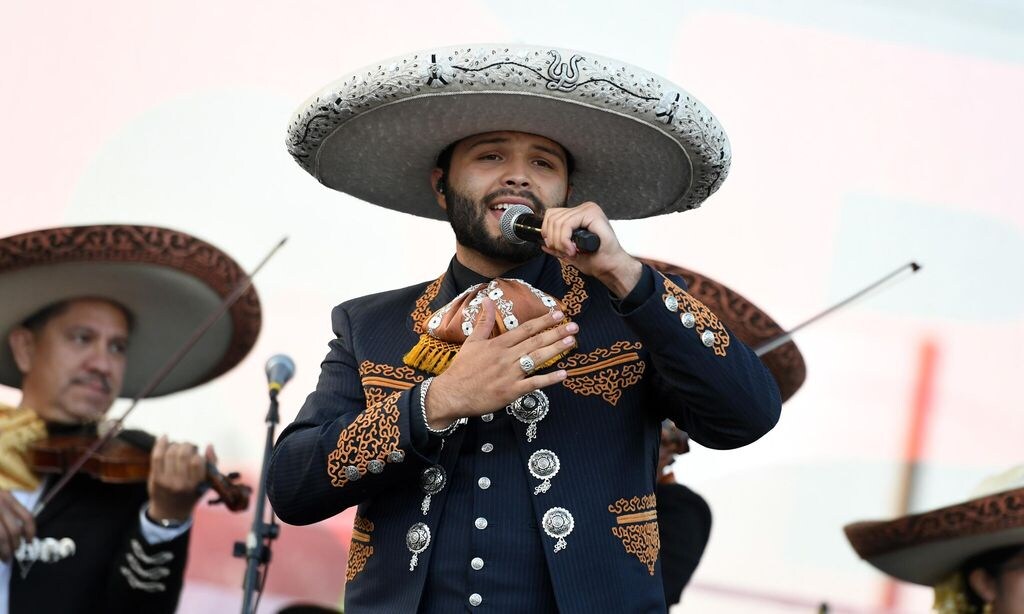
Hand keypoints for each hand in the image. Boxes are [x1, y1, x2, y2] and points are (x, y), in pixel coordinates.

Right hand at [0, 490, 34, 561]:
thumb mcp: (0, 497)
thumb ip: (9, 510)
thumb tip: (22, 533)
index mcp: (7, 498)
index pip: (26, 517)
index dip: (31, 532)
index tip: (30, 542)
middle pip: (14, 530)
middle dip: (15, 545)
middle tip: (14, 554)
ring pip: (1, 537)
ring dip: (5, 550)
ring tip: (5, 557)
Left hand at [147, 436, 215, 522]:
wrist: (170, 512)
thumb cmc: (192, 493)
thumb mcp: (207, 483)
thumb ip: (212, 464)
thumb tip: (209, 445)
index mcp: (196, 485)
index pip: (197, 461)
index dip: (197, 454)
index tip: (196, 455)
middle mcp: (181, 484)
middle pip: (182, 454)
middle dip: (186, 445)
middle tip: (187, 447)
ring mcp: (167, 481)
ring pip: (170, 453)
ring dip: (175, 445)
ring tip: (178, 447)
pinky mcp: (156, 478)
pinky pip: (156, 456)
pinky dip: (160, 444)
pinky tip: (164, 437)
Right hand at [425, 298, 575, 425]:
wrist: (452, 393)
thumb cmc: (462, 368)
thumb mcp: (472, 341)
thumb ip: (483, 321)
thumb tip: (487, 299)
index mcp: (498, 344)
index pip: (525, 329)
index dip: (543, 321)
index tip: (558, 314)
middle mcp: (506, 357)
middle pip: (535, 342)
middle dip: (556, 332)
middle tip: (574, 326)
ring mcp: (510, 374)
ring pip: (537, 359)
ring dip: (556, 350)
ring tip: (571, 342)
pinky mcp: (511, 391)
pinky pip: (534, 384)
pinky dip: (549, 379)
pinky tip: (563, 374)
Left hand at [540, 201, 641, 296]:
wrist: (611, 267)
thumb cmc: (596, 260)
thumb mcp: (570, 252)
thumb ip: (557, 246)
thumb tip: (542, 243)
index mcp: (579, 214)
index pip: (552, 215)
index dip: (547, 231)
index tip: (554, 247)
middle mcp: (584, 209)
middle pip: (552, 217)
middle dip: (553, 239)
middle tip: (562, 252)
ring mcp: (589, 209)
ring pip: (558, 222)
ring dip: (559, 242)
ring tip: (569, 253)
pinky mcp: (593, 214)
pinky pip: (567, 224)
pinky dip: (565, 240)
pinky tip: (573, 250)